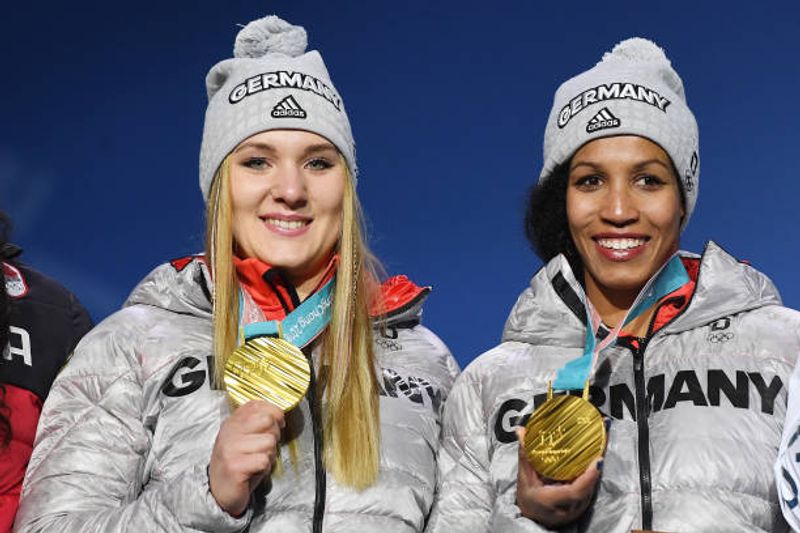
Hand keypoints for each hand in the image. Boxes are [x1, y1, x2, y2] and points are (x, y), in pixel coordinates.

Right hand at [209, 400, 284, 516]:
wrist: (219, 492)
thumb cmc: (238, 464)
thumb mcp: (246, 438)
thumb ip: (258, 423)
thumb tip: (278, 414)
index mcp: (232, 422)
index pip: (258, 405)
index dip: (274, 413)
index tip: (276, 423)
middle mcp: (229, 432)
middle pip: (268, 420)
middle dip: (273, 435)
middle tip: (263, 448)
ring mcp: (230, 448)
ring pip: (269, 442)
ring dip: (269, 455)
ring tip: (256, 461)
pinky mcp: (235, 466)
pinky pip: (264, 460)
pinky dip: (264, 468)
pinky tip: (253, 471)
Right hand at [515, 427, 601, 527]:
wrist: (534, 516)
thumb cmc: (529, 498)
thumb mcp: (524, 478)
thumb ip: (525, 455)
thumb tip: (521, 432)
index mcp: (550, 501)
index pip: (574, 491)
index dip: (588, 477)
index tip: (597, 461)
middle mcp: (567, 507)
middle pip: (588, 488)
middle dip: (596, 466)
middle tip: (602, 444)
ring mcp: (577, 508)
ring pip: (591, 488)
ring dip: (597, 468)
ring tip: (601, 445)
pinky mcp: (583, 505)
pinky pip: (590, 488)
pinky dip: (594, 473)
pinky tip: (597, 457)